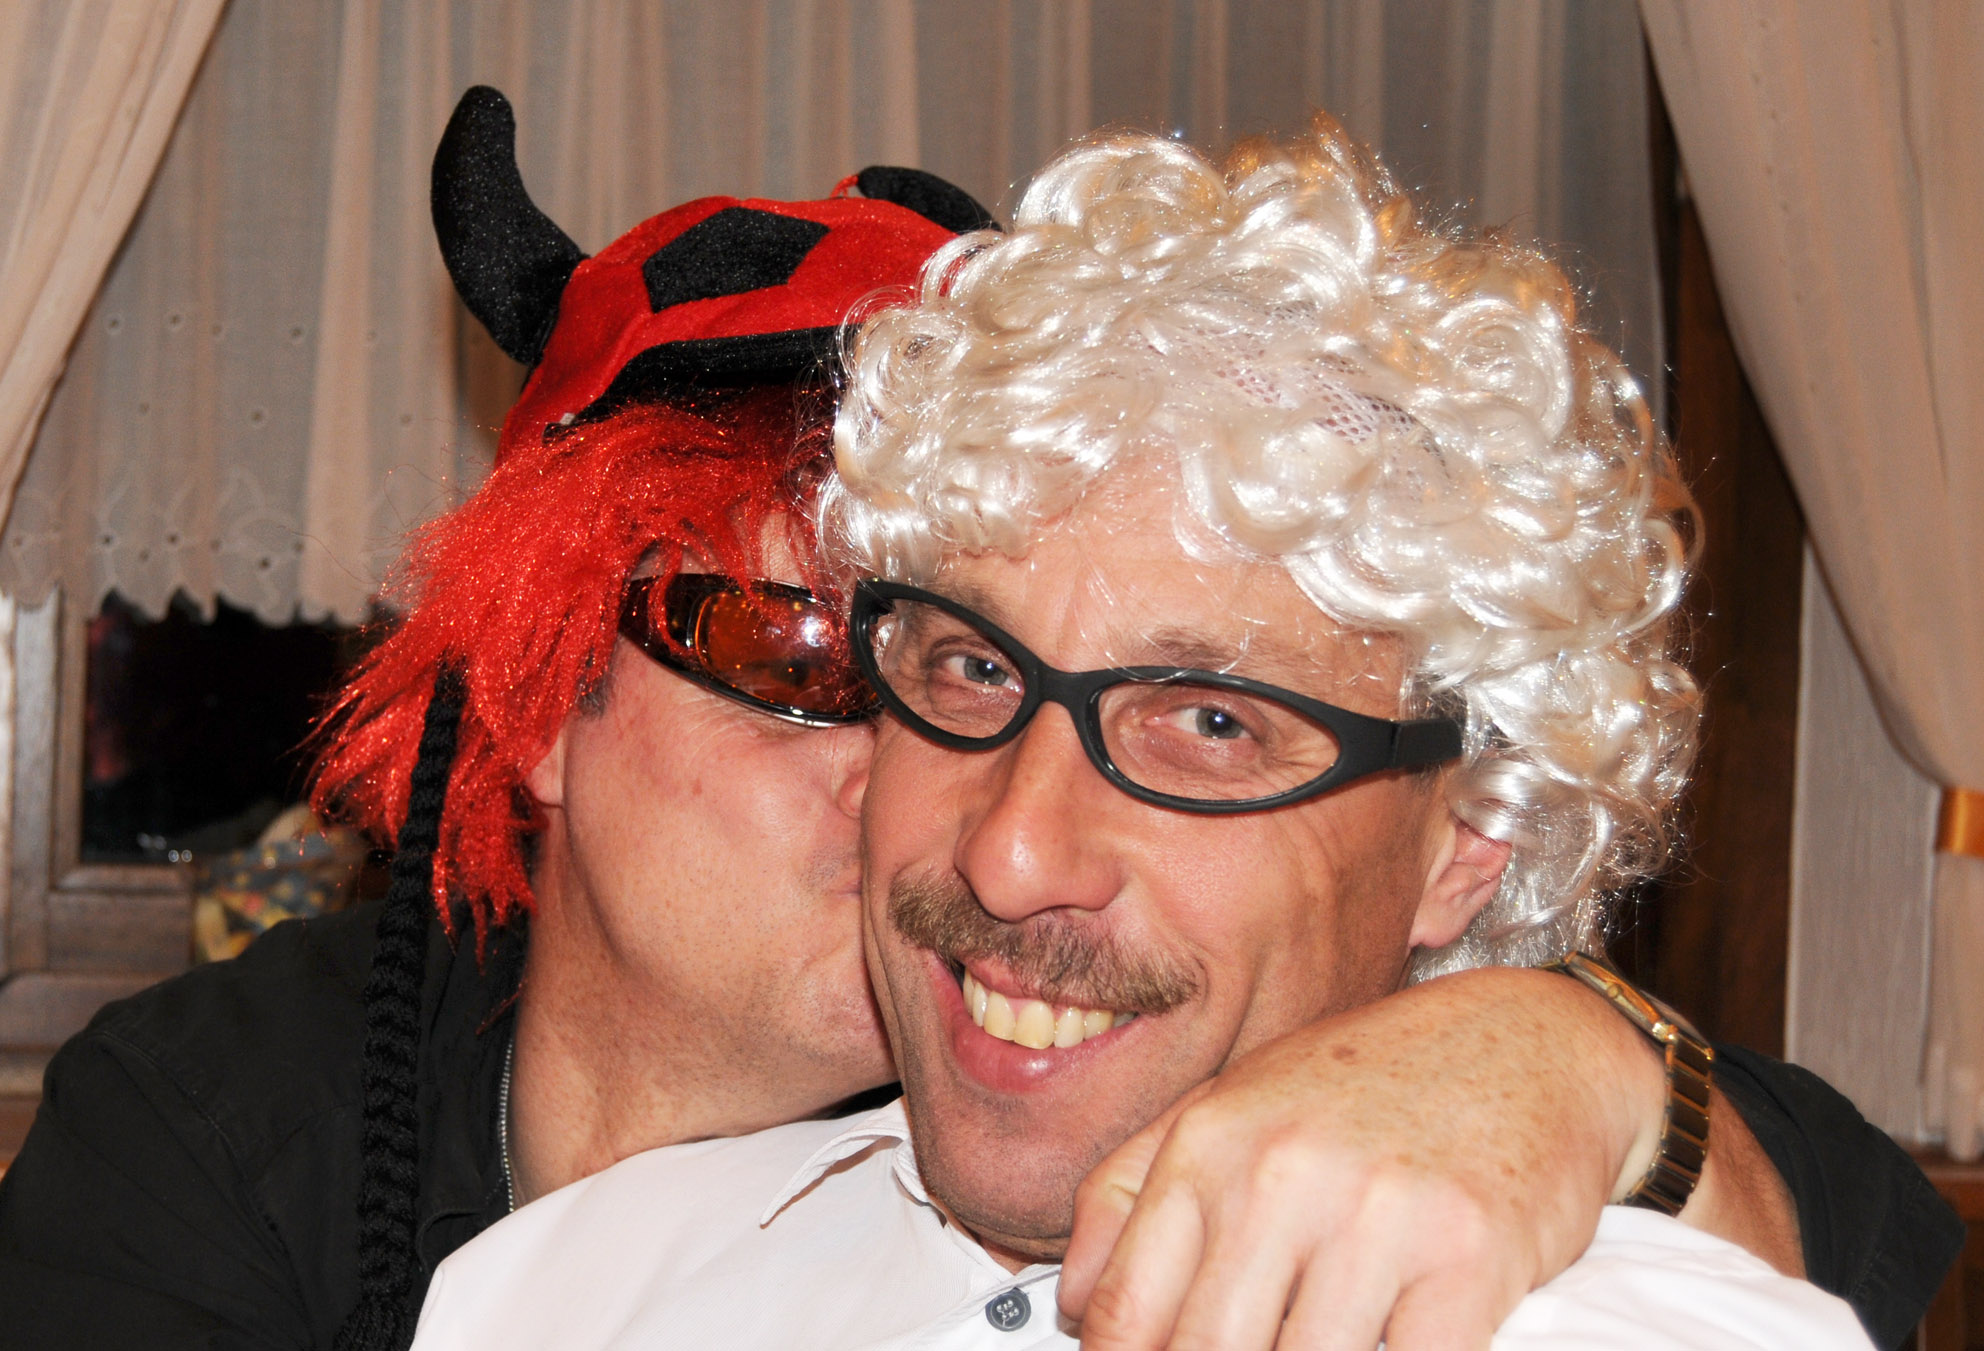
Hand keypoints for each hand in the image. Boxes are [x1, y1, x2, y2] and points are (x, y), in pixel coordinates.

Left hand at [1058, 965, 1669, 1349]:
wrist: (1531, 1045)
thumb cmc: (1371, 1087)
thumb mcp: (1232, 1109)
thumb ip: (1130, 1197)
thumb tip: (1078, 1311)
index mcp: (1209, 1142)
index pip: (1126, 1318)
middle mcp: (1280, 1173)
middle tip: (1256, 1345)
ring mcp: (1376, 1216)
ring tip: (1321, 1338)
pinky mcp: (1469, 1259)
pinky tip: (1387, 1343)